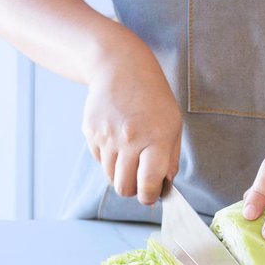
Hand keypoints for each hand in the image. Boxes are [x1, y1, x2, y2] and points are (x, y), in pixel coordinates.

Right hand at [83, 49, 181, 204]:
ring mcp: (107, 136)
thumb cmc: (153, 98)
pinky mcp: (91, 132)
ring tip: (130, 157)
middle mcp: (129, 139)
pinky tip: (117, 140)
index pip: (148, 184)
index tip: (150, 196)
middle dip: (133, 190)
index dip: (149, 196)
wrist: (120, 67)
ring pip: (110, 177)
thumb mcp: (173, 125)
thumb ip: (170, 159)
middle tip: (140, 181)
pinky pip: (100, 160)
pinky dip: (109, 159)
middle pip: (124, 187)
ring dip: (121, 175)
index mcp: (156, 138)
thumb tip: (162, 187)